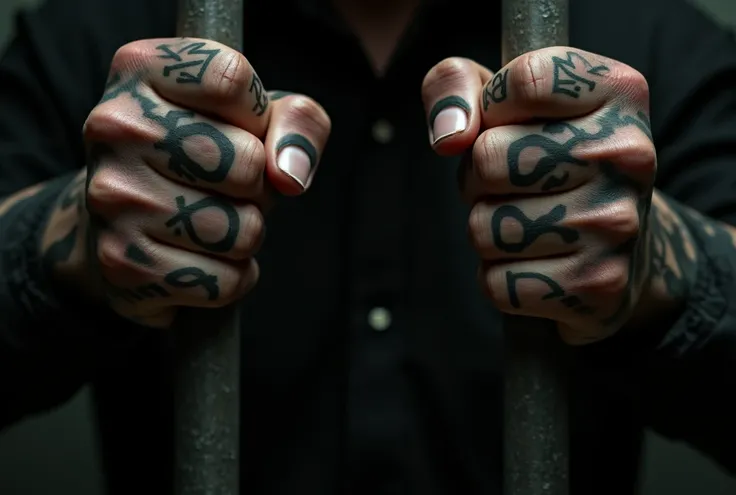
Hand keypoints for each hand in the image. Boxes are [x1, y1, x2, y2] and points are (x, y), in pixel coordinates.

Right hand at [78, 38, 329, 327]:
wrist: (125, 219)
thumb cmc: (203, 155)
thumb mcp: (257, 116)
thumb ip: (297, 122)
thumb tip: (290, 175)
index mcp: (141, 68)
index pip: (232, 79)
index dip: (257, 115)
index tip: (237, 127)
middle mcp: (114, 126)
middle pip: (245, 162)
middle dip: (257, 184)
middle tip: (227, 185)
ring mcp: (112, 197)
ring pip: (240, 230)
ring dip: (246, 234)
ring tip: (214, 221)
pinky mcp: (122, 263)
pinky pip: (224, 281)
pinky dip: (232, 277)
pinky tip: (202, 259)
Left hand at [422, 49, 654, 343]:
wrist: (618, 246)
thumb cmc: (547, 161)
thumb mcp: (504, 102)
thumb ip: (456, 85)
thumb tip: (449, 136)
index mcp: (618, 92)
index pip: (524, 80)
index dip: (492, 106)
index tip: (510, 121)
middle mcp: (628, 154)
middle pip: (490, 157)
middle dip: (478, 175)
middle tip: (511, 182)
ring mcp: (616, 223)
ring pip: (485, 227)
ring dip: (486, 229)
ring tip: (525, 221)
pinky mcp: (598, 284)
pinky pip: (497, 283)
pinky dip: (499, 278)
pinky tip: (535, 263)